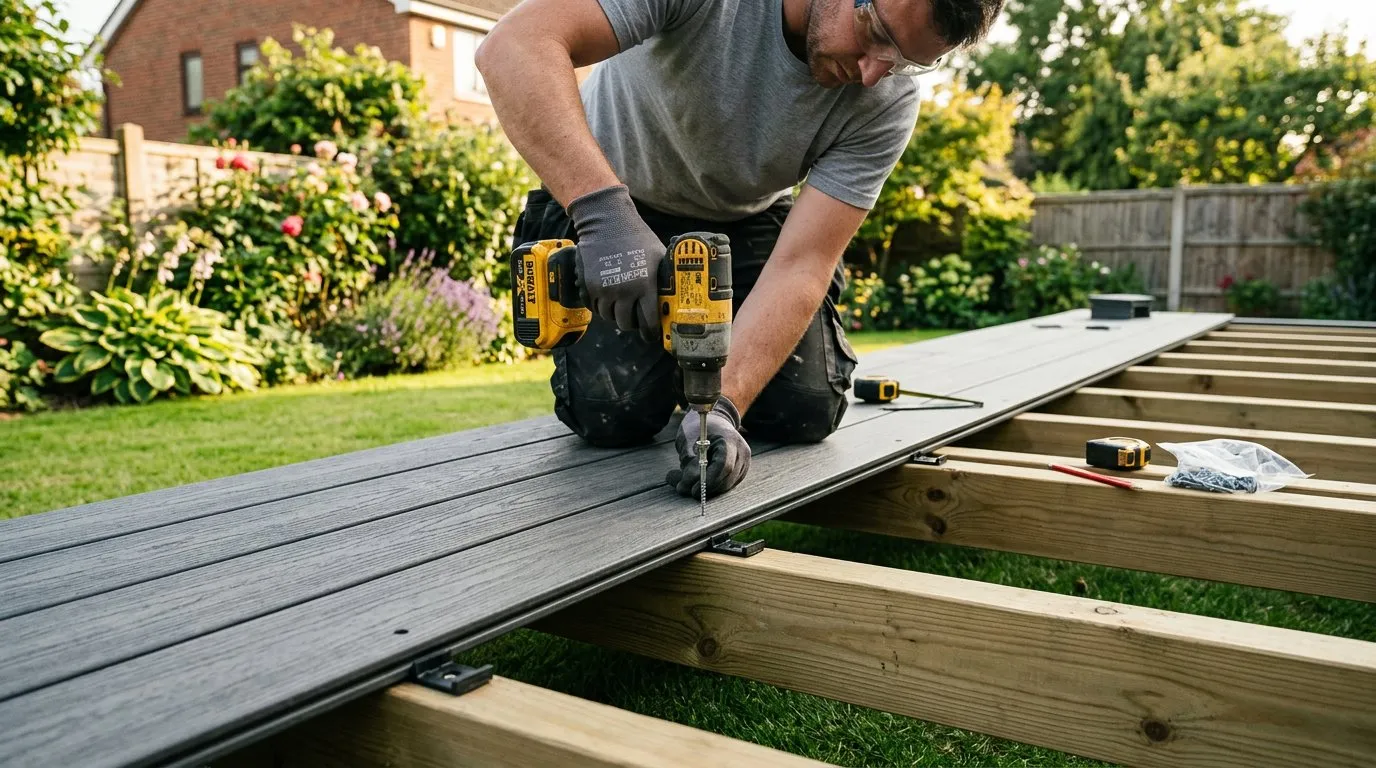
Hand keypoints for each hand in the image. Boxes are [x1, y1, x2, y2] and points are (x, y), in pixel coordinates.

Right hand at [565, 184, 662, 343]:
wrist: (607, 222)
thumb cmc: (637, 236)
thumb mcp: (658, 256)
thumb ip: (662, 278)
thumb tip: (672, 297)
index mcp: (644, 285)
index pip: (648, 322)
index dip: (650, 333)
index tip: (651, 334)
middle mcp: (623, 291)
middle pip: (626, 324)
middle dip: (632, 323)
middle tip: (635, 316)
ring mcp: (604, 289)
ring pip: (608, 317)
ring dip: (615, 313)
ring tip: (621, 302)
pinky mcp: (588, 285)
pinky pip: (594, 307)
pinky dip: (601, 305)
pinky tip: (608, 295)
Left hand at [666, 396, 750, 498]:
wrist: (714, 421)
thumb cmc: (699, 429)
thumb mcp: (688, 440)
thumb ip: (687, 462)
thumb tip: (685, 487)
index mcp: (730, 440)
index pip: (724, 466)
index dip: (708, 481)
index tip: (692, 490)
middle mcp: (742, 452)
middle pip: (727, 478)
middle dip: (706, 488)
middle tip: (685, 489)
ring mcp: (744, 462)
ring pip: (726, 485)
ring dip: (707, 489)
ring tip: (687, 484)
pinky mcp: (740, 471)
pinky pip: (726, 484)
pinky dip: (712, 486)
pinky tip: (698, 481)